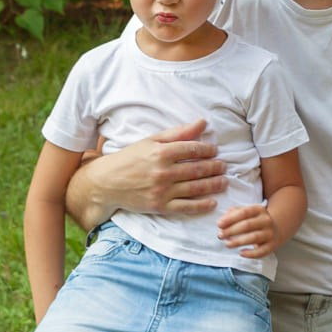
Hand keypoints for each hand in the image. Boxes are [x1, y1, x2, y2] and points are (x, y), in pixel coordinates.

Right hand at [82, 120, 226, 218]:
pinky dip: (202, 205)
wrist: (107, 183)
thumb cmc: (130, 158)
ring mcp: (162, 191)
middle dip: (214, 168)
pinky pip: (186, 207)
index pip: (192, 149)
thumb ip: (178, 133)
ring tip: (224, 181)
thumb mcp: (151, 140)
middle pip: (197, 169)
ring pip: (195, 188)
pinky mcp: (159, 207)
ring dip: (213, 185)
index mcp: (161, 152)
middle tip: (224, 166)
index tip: (215, 151)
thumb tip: (202, 123)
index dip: (208, 150)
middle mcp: (163, 172)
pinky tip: (213, 202)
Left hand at [217, 203, 280, 256]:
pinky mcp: (272, 245)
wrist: (276, 228)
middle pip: (248, 225)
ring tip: (227, 244)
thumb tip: (222, 220)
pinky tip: (241, 253)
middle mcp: (266, 220)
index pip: (244, 212)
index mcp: (259, 210)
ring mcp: (270, 233)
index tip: (219, 224)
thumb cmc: (255, 220)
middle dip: (232, 230)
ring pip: (254, 237)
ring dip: (238, 241)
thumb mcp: (247, 213)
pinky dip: (251, 254)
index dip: (231, 218)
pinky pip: (262, 251)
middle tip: (220, 235)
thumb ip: (234, 213)